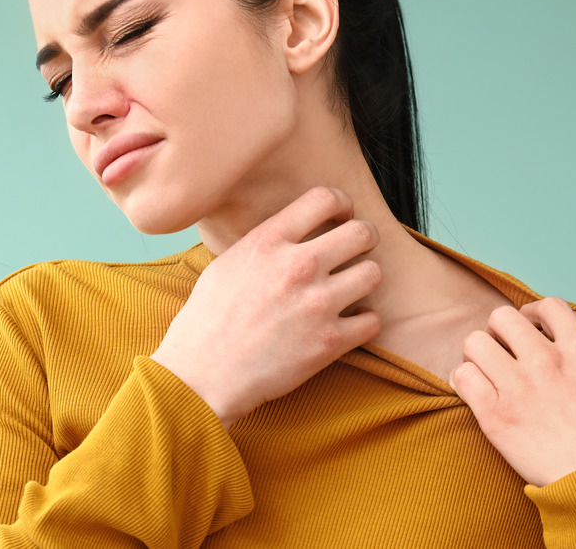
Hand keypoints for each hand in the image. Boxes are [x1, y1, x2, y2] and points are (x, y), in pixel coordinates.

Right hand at [152, 187, 382, 427]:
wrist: (201, 376)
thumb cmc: (208, 321)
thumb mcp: (228, 264)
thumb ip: (266, 243)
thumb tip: (295, 230)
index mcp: (268, 242)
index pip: (325, 198)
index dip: (342, 204)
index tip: (342, 217)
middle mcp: (297, 267)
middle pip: (362, 232)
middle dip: (365, 239)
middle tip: (358, 252)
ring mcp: (316, 304)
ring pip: (374, 274)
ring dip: (365, 281)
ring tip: (351, 290)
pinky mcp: (329, 342)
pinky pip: (372, 320)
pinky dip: (364, 323)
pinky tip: (348, 325)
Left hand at [449, 297, 575, 486]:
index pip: (548, 307)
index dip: (533, 312)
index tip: (530, 327)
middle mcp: (547, 360)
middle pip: (502, 317)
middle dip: (498, 330)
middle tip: (501, 349)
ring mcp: (519, 385)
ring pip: (475, 342)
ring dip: (477, 354)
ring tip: (485, 370)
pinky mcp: (495, 414)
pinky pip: (462, 377)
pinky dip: (462, 381)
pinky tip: (474, 392)